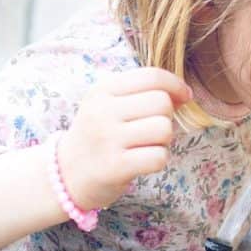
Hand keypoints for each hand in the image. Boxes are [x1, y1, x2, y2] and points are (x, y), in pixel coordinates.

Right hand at [57, 67, 191, 209]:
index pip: (152, 76)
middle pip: (162, 103)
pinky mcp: (115, 167)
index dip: (175, 85)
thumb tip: (184, 93)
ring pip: (164, 129)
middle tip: (151, 129)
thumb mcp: (109, 104)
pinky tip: (142, 161)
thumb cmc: (99, 135)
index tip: (183, 97)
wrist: (66, 173)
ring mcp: (107, 139)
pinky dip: (158, 159)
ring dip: (164, 140)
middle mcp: (102, 111)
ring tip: (145, 144)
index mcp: (103, 90)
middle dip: (166, 117)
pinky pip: (159, 156)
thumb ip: (143, 92)